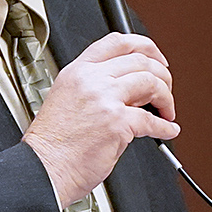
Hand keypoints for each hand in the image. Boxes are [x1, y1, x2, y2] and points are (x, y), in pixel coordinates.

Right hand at [22, 32, 178, 205]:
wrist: (44, 169)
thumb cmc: (52, 145)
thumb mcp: (66, 99)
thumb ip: (94, 88)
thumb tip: (128, 91)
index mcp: (77, 71)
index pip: (117, 42)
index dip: (145, 47)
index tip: (156, 59)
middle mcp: (91, 80)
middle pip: (140, 60)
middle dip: (162, 75)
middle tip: (166, 89)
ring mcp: (105, 99)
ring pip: (151, 83)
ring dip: (166, 98)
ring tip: (166, 111)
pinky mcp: (117, 122)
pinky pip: (152, 120)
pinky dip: (165, 127)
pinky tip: (167, 130)